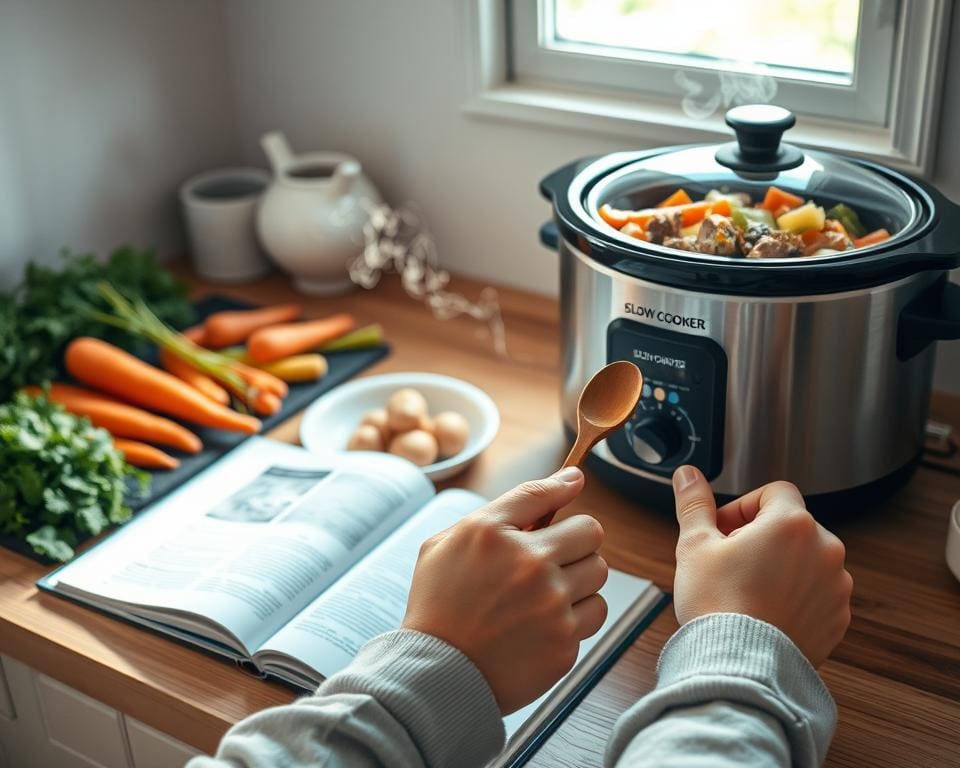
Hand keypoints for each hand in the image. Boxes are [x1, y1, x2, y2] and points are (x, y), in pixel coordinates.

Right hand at [402, 467, 607, 713]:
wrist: (435, 674)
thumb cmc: (437, 606)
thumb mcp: (445, 543)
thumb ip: (503, 510)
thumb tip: (568, 481)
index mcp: (493, 533)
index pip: (544, 494)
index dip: (564, 487)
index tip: (574, 483)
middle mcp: (529, 564)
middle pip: (590, 532)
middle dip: (574, 539)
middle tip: (555, 554)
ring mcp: (551, 605)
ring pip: (599, 571)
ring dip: (580, 576)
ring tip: (549, 591)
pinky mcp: (565, 642)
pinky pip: (594, 612)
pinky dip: (577, 614)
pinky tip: (547, 621)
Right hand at [671, 465, 852, 666]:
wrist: (738, 666)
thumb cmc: (717, 605)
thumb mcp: (695, 545)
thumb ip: (695, 504)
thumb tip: (688, 475)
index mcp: (792, 524)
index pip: (774, 492)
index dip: (744, 507)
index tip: (725, 530)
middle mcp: (824, 550)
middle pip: (790, 526)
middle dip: (761, 537)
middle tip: (730, 560)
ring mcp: (836, 586)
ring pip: (805, 560)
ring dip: (780, 565)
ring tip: (746, 589)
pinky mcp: (837, 617)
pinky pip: (816, 593)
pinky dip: (794, 596)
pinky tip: (764, 609)